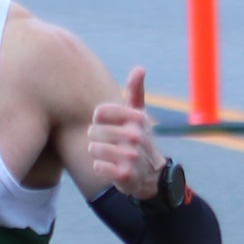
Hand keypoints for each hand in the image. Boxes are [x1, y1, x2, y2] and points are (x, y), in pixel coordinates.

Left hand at [87, 61, 164, 201]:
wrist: (151, 174)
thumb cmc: (138, 138)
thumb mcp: (139, 114)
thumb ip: (136, 91)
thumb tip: (140, 68)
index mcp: (137, 118)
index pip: (100, 112)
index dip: (99, 120)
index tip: (109, 124)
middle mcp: (136, 135)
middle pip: (93, 131)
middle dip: (97, 138)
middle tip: (111, 143)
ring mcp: (132, 156)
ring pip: (93, 148)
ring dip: (98, 153)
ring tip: (111, 155)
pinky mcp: (125, 175)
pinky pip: (98, 166)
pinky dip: (100, 167)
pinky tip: (112, 167)